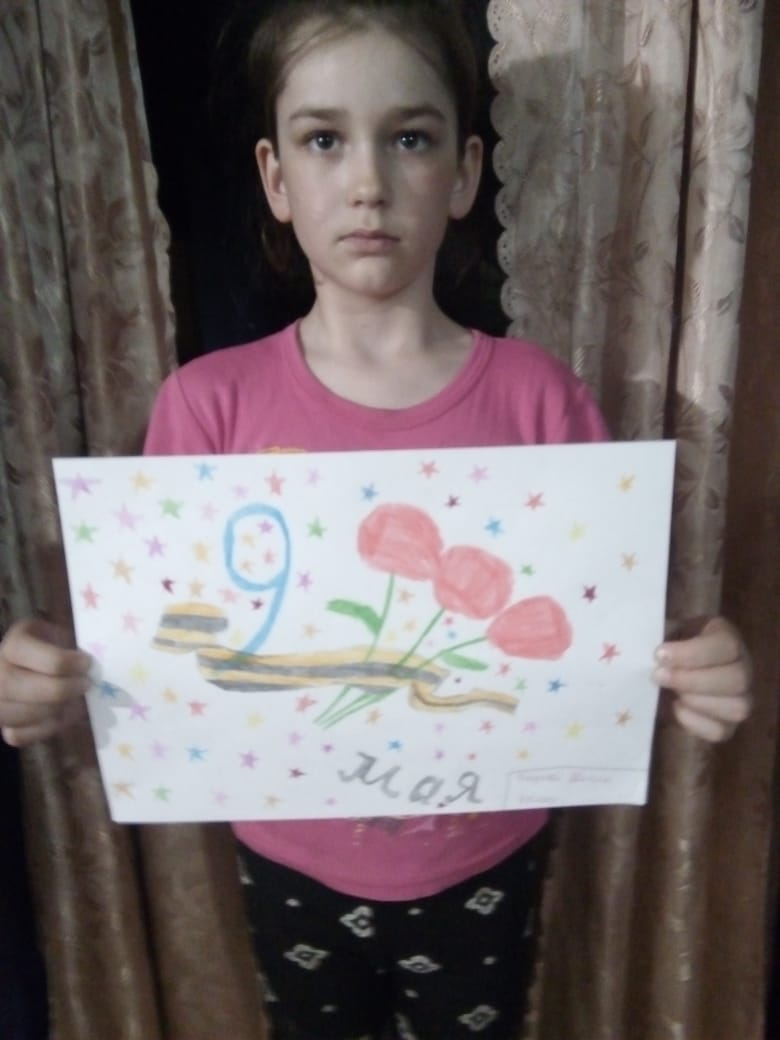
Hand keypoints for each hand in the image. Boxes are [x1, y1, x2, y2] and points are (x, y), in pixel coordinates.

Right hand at [0, 618, 91, 746]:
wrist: (39, 666)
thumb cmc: (56, 648)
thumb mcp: (62, 636)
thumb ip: (72, 646)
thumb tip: (94, 667)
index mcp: (13, 644)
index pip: (26, 652)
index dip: (61, 661)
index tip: (86, 662)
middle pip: (20, 686)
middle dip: (60, 689)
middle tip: (85, 684)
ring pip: (21, 713)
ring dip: (57, 710)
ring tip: (76, 700)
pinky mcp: (4, 725)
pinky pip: (19, 735)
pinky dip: (46, 728)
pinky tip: (64, 714)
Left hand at [653, 616, 751, 741]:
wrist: (660, 669)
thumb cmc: (665, 644)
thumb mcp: (663, 630)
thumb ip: (661, 627)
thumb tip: (644, 632)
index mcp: (726, 638)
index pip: (726, 646)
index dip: (692, 653)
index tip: (658, 654)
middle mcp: (742, 668)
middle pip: (737, 679)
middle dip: (692, 680)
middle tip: (657, 676)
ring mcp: (739, 699)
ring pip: (737, 708)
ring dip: (697, 702)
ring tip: (671, 694)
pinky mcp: (727, 725)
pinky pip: (720, 731)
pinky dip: (695, 723)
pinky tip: (676, 708)